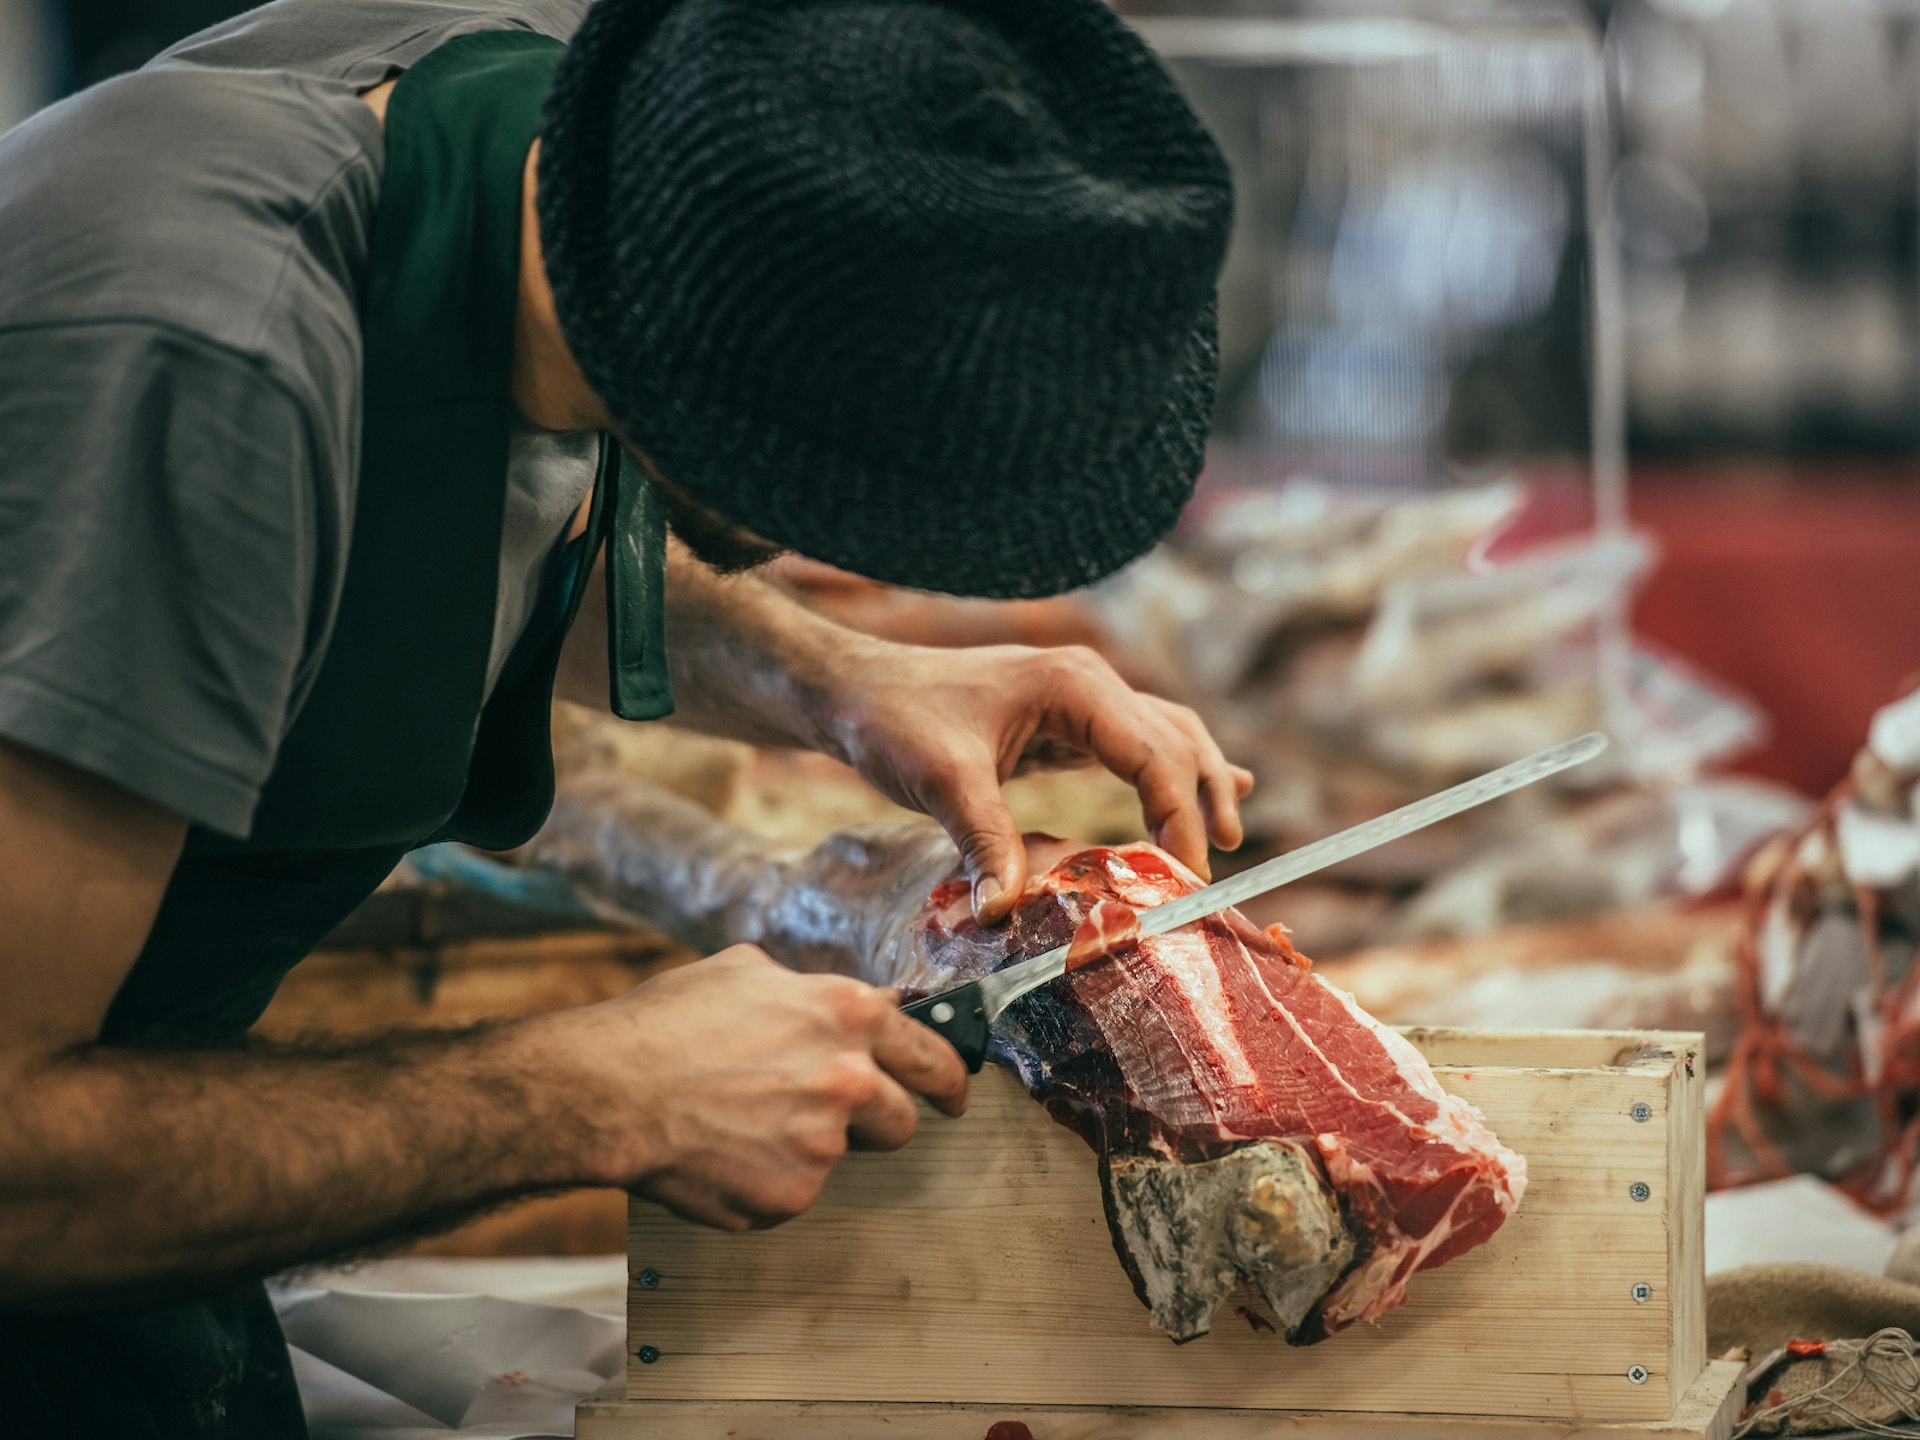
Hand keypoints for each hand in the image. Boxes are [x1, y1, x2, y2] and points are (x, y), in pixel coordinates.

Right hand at [564, 945, 968, 1230]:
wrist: (609, 1090)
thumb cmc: (666, 1024)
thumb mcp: (748, 971)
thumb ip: (812, 992)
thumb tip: (851, 1004)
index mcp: (847, 1015)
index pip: (933, 1054)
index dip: (949, 1078)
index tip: (952, 1095)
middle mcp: (849, 1079)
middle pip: (902, 1119)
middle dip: (881, 1121)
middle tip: (841, 1119)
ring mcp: (823, 1144)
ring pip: (840, 1156)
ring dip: (809, 1146)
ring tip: (745, 1123)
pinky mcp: (791, 1195)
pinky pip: (792, 1191)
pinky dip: (764, 1179)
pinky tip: (721, 1151)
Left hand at [816, 641, 1252, 923]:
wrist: (851, 690)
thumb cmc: (892, 721)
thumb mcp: (940, 782)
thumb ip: (984, 843)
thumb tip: (1005, 912)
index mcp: (1072, 685)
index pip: (1153, 754)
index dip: (1180, 815)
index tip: (1189, 873)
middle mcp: (1088, 683)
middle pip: (1175, 739)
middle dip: (1204, 798)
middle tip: (1221, 864)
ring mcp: (1079, 698)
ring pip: (1166, 735)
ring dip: (1200, 779)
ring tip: (1231, 832)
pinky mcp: (1063, 721)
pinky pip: (1136, 744)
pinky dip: (1173, 770)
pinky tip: (1215, 788)